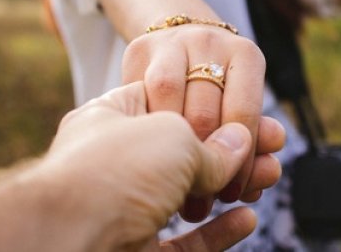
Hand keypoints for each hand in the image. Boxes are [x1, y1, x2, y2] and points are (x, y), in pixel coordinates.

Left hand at [39, 82, 284, 250]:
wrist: (66, 240)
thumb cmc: (114, 169)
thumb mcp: (172, 137)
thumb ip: (211, 144)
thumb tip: (241, 145)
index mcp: (112, 118)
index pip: (170, 103)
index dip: (215, 109)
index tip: (253, 117)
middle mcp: (115, 161)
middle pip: (184, 152)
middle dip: (234, 149)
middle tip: (274, 147)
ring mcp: (123, 208)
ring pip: (187, 197)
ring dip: (231, 188)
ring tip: (269, 177)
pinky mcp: (134, 251)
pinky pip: (181, 243)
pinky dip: (216, 233)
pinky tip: (246, 219)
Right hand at [122, 23, 271, 219]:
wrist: (182, 43)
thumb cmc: (219, 91)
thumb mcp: (241, 110)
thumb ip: (256, 142)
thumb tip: (269, 174)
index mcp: (247, 56)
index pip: (244, 115)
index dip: (239, 162)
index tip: (232, 195)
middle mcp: (210, 42)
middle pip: (204, 112)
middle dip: (202, 164)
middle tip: (200, 203)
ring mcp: (172, 42)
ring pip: (167, 98)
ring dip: (167, 147)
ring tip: (172, 187)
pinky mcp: (139, 49)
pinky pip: (139, 94)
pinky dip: (145, 128)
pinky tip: (150, 154)